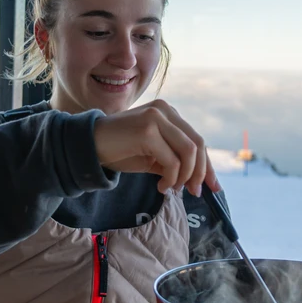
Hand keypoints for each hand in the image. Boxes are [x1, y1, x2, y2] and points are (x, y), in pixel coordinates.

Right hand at [93, 99, 220, 194]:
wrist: (88, 146)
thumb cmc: (119, 151)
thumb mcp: (153, 157)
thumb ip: (175, 162)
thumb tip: (199, 181)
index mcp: (168, 113)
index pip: (197, 139)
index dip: (208, 165)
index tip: (213, 187)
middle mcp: (165, 110)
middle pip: (198, 144)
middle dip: (200, 172)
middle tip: (193, 192)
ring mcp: (156, 117)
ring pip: (189, 151)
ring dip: (184, 176)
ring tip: (171, 188)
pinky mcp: (147, 129)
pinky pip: (172, 160)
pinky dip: (171, 178)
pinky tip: (160, 186)